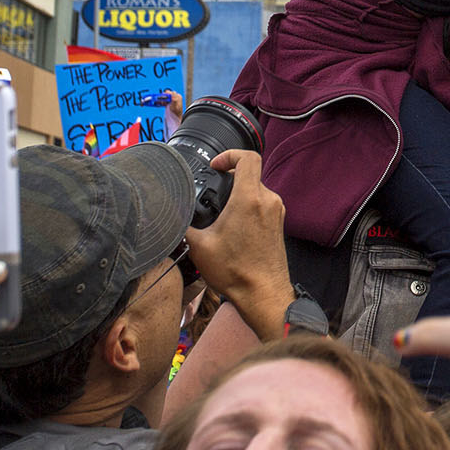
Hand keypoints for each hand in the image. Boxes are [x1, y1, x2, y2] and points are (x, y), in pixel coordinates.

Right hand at [184, 152, 291, 312]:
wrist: (263, 294)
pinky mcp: (278, 224)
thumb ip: (183, 224)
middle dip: (228, 181)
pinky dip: (247, 208)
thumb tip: (170, 215)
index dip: (229, 155)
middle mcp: (268, 201)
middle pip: (249, 175)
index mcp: (250, 199)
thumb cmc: (236, 272)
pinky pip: (262, 205)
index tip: (215, 166)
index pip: (248, 157)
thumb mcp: (199, 246)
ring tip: (220, 216)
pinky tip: (233, 228)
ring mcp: (277, 212)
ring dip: (237, 197)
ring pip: (255, 191)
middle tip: (212, 195)